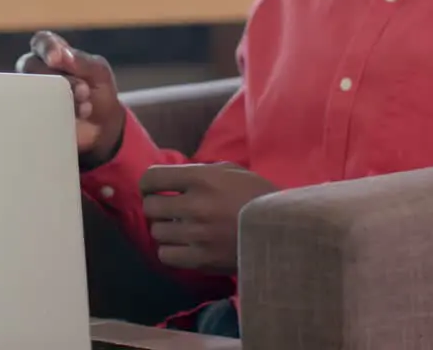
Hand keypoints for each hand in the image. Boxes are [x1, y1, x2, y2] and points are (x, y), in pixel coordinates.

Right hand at [15, 31, 124, 164]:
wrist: (103, 128)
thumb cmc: (99, 92)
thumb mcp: (99, 72)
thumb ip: (82, 61)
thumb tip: (62, 56)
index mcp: (53, 53)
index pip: (41, 41)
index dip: (46, 48)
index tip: (55, 59)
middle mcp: (37, 71)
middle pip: (33, 67)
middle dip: (62, 80)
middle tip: (84, 91)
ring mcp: (32, 93)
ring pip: (31, 90)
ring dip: (59, 98)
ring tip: (85, 108)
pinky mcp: (32, 115)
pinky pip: (31, 113)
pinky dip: (53, 115)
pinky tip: (72, 119)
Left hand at [139, 163, 276, 273]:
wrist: (284, 230)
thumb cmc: (258, 196)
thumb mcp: (232, 171)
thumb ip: (199, 171)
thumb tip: (171, 178)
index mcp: (201, 179)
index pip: (151, 178)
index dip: (148, 184)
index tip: (154, 189)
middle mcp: (196, 205)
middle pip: (150, 206)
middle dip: (156, 207)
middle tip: (168, 210)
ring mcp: (198, 234)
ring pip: (156, 232)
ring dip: (165, 230)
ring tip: (180, 229)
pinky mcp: (202, 259)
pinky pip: (166, 255)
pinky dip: (171, 250)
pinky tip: (184, 246)